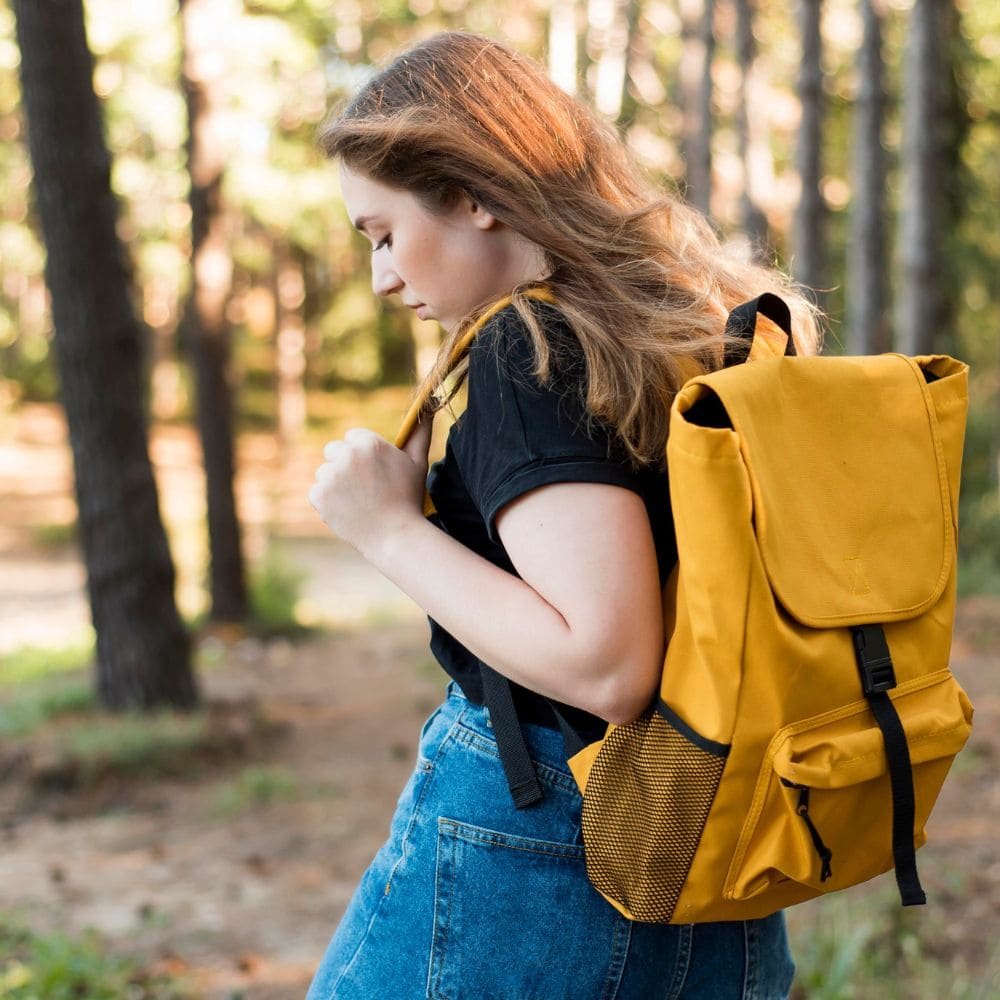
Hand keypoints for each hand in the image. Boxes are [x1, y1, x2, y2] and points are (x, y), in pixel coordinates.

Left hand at [308, 415, 432, 557]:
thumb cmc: (408, 498)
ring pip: (324, 472)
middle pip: (334, 451)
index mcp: (369, 443)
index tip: (373, 474)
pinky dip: (327, 502)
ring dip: (336, 485)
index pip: (353, 438)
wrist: (395, 536)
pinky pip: (317, 491)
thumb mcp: (418, 462)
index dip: (363, 457)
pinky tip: (348, 510)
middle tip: (364, 488)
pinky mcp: (318, 495)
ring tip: (358, 501)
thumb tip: (427, 405)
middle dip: (345, 466)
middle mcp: (347, 454)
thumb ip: (419, 432)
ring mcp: (330, 475)